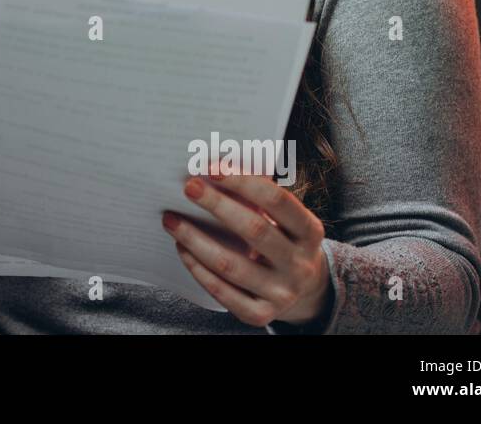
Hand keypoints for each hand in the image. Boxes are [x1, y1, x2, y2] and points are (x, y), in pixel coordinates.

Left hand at [162, 167, 331, 328]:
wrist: (302, 290)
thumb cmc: (283, 239)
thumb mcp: (284, 218)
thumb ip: (259, 195)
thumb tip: (217, 166)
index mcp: (310, 232)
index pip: (278, 201)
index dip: (244, 182)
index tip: (211, 168)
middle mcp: (300, 264)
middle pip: (254, 230)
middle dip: (217, 205)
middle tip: (188, 187)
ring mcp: (282, 293)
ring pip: (231, 264)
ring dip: (195, 239)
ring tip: (171, 220)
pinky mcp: (260, 314)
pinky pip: (222, 292)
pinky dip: (197, 268)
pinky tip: (182, 248)